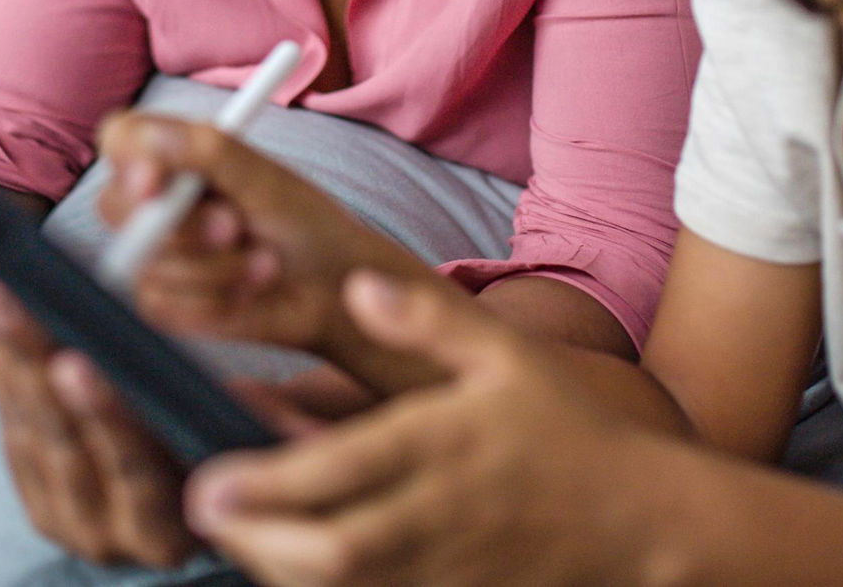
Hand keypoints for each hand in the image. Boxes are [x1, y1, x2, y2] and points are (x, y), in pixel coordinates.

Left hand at [0, 258, 200, 567]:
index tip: (74, 362)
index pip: (132, 469)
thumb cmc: (227, 448)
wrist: (197, 497)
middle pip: (61, 436)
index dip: (103, 416)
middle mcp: (108, 532)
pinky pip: (9, 418)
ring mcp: (65, 514)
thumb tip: (216, 355)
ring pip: (26, 422)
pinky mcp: (34, 491)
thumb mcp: (233, 429)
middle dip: (27, 355)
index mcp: (167, 531)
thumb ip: (229, 405)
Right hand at [95, 112, 447, 391]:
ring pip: (147, 261)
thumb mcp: (267, 180)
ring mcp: (155, 252)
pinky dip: (213, 300)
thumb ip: (210, 153)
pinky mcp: (163, 300)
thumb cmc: (304, 222)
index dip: (128, 159)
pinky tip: (248, 292)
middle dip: (183, 226)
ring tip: (264, 261)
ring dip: (215, 268)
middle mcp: (156, 200)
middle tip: (235, 227)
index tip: (154, 180)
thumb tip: (151, 137)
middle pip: (116, 206)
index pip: (120, 139)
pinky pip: (162, 304)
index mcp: (176, 155)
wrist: (332, 289)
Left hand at [184, 271, 671, 586]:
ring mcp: (441, 569)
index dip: (264, 483)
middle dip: (254, 537)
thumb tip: (356, 285)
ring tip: (238, 528)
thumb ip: (427, 317)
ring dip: (276, 567)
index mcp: (441, 445)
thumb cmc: (565, 429)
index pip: (336, 472)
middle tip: (204, 503)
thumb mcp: (504, 352)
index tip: (209, 476)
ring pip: (339, 586)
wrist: (637, 521)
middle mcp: (435, 515)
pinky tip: (293, 557)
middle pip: (326, 549)